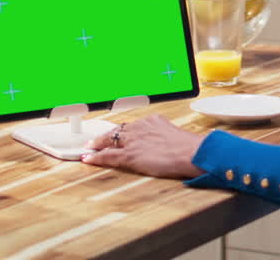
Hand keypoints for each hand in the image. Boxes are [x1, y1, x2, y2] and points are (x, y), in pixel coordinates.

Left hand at [82, 115, 206, 178]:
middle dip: (105, 136)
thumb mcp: (176, 136)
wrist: (191, 153)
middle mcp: (141, 127)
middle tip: (94, 140)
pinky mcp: (130, 155)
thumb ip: (165, 136)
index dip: (121, 131)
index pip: (131, 125)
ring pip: (110, 141)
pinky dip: (96, 157)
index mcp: (153, 120)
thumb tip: (165, 143)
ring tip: (88, 148)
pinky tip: (88, 159)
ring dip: (97, 144)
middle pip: (118, 131)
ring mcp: (134, 141)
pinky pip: (108, 155)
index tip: (116, 133)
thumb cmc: (189, 148)